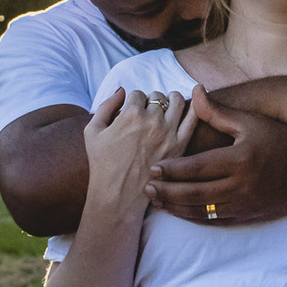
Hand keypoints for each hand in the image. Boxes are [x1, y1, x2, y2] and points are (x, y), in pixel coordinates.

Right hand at [84, 88, 196, 216]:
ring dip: (172, 99)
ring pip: (177, 101)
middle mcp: (152, 121)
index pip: (137, 93)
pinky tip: (189, 107)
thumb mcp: (92, 131)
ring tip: (168, 104)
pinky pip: (193, 119)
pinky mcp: (180, 146)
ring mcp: (169, 133)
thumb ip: (106, 106)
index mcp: (130, 115)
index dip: (133, 100)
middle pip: (157, 96)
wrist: (118, 195)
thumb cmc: (102, 165)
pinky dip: (193, 108)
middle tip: (148, 112)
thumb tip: (122, 90)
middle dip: (152, 100)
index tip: (132, 111)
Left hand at [146, 85, 286, 223]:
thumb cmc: (279, 140)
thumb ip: (218, 111)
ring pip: (201, 211)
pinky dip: (192, 217)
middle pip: (195, 193)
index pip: (198, 168)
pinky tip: (178, 211)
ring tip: (155, 200)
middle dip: (167, 192)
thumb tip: (195, 91)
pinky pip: (213, 221)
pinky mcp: (246, 216)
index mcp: (240, 160)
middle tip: (146, 187)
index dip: (173, 169)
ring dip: (175, 207)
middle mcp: (241, 186)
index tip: (153, 167)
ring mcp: (243, 204)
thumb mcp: (250, 122)